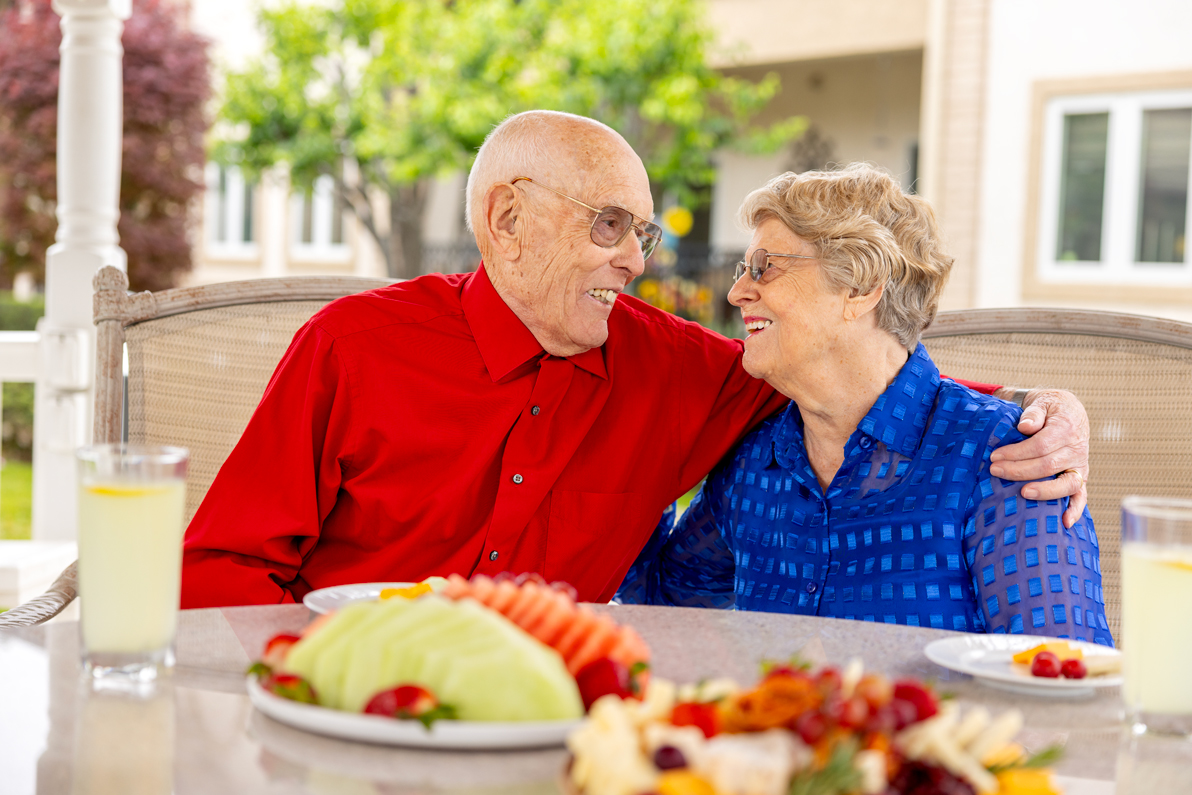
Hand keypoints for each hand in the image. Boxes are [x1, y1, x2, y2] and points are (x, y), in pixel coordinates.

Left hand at [989, 389, 1089, 527]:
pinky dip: (1076, 510)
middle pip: (1048, 465)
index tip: (995, 456)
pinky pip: (1081, 496)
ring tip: (1022, 493)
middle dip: (1019, 470)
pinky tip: (1065, 522)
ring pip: (1065, 483)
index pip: (1040, 445)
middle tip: (995, 470)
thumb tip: (1025, 426)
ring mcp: (1080, 466)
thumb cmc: (1049, 408)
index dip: (1017, 452)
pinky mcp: (1079, 477)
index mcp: (1066, 429)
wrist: (1069, 411)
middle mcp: (1076, 449)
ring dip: (1044, 491)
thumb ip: (1033, 413)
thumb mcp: (1042, 402)